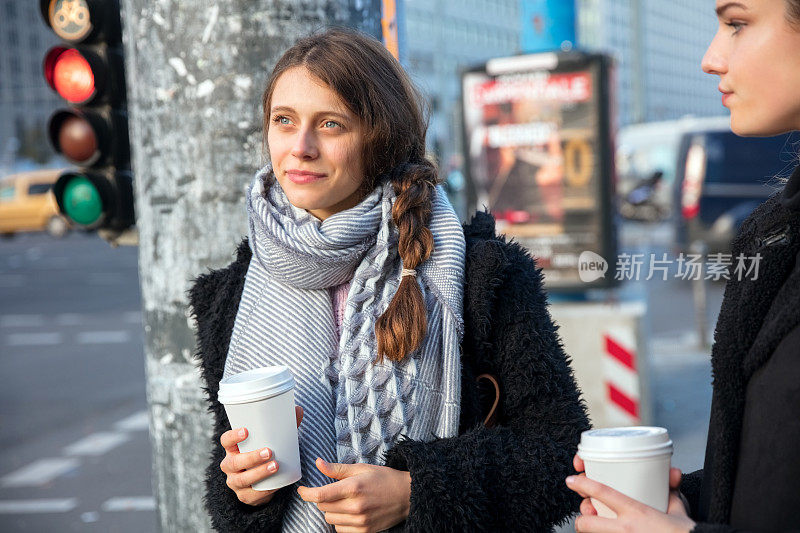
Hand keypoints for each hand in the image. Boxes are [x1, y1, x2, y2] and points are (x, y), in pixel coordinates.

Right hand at [219, 405, 303, 505]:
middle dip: (251, 457)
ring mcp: (235, 482)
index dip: (233, 436)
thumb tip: (298, 409)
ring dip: (258, 473)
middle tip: (269, 451)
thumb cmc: (264, 455)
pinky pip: (251, 494)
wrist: (262, 483)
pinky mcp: (244, 496)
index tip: (246, 430)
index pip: (226, 441)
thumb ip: (283, 427)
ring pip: (242, 479)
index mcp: (233, 449)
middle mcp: (230, 465)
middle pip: (234, 462)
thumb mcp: (270, 441)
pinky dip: (263, 490)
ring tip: (275, 466)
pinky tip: (274, 485)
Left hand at [297, 458, 410, 532]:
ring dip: (331, 510)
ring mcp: (360, 521)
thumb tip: (318, 463)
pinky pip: (340, 530)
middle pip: (323, 507)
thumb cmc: (384, 479)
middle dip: (323, 498)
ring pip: (330, 519)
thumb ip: (337, 469)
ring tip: (345, 501)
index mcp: (354, 487)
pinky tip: (350, 512)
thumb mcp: (361, 469)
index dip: (307, 493)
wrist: (407, 496)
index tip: (302, 490)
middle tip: (334, 491)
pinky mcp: (364, 532)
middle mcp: (356, 506)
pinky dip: (340, 521)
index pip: (321, 495)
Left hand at [567, 454, 693, 532]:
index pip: (602, 492)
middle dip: (582, 520)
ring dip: (589, 532)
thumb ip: (670, 493)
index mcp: (637, 512)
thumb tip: (672, 475)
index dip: (583, 484)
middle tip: (587, 515)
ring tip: (593, 526)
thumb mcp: (678, 510)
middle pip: (586, 523)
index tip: (571, 479)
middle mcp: (626, 530)